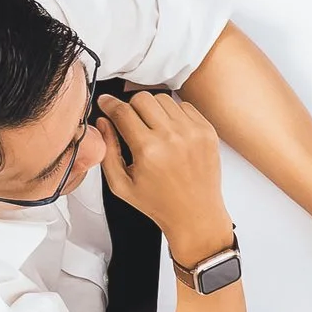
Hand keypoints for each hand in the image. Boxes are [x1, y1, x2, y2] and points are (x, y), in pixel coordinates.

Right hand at [97, 92, 230, 265]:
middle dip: (131, 105)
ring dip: (152, 108)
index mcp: (148, 150)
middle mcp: (172, 137)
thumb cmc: (158, 203)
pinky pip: (186, 106)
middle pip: (143, 98)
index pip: (122, 111)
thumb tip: (103, 121)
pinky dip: (174, 113)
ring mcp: (193, 132)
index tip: (105, 102)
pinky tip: (170, 130)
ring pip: (164, 99)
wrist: (196, 214)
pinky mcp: (208, 132)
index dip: (109, 103)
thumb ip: (107, 150)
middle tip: (129, 120)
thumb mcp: (120, 184)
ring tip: (151, 127)